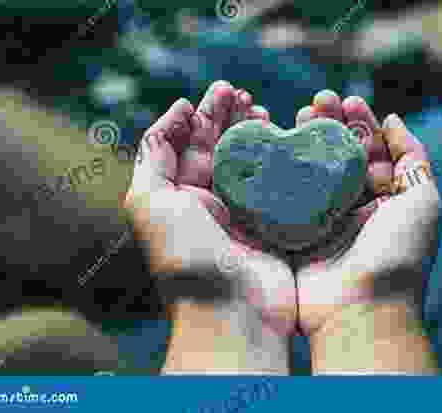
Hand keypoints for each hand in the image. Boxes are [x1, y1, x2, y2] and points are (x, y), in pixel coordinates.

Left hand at [125, 81, 296, 373]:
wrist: (231, 314)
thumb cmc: (185, 257)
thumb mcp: (149, 201)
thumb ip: (152, 155)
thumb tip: (176, 112)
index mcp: (180, 196)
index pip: (192, 144)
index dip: (206, 113)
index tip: (224, 90)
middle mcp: (212, 204)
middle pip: (224, 149)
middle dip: (234, 119)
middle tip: (248, 96)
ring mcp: (246, 215)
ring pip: (254, 164)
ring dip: (260, 136)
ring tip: (268, 113)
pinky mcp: (276, 227)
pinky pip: (282, 186)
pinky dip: (287, 162)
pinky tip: (293, 142)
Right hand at [293, 91, 441, 372]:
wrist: (362, 310)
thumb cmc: (399, 255)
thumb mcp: (424, 200)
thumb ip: (414, 158)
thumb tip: (394, 120)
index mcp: (386, 202)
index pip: (372, 152)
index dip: (361, 124)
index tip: (348, 100)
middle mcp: (354, 210)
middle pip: (339, 157)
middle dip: (330, 125)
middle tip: (318, 100)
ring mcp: (323, 222)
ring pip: (311, 171)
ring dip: (305, 141)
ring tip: (299, 113)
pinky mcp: (295, 236)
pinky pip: (285, 197)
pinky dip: (279, 171)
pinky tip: (276, 145)